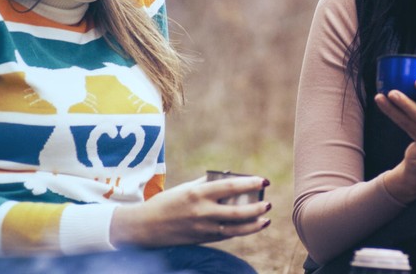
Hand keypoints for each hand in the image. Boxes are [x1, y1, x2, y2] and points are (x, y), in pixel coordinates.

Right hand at [109, 175, 270, 246]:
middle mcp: (202, 211)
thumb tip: (230, 176)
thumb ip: (208, 183)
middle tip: (268, 202)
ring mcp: (203, 228)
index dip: (250, 183)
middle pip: (237, 211)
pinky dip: (241, 231)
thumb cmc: (168, 202)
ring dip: (254, 224)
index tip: (264, 180)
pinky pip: (227, 235)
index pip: (230, 187)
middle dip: (256, 207)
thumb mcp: (187, 188)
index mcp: (198, 193)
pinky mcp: (203, 239)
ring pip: (235, 228)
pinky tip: (252, 226)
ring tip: (266, 219)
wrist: (147, 227)